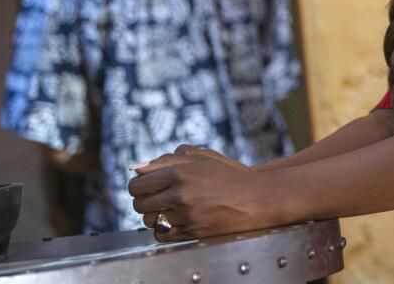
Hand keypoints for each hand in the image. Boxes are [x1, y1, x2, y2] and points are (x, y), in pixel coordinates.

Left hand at [129, 150, 267, 240]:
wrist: (256, 198)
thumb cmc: (230, 175)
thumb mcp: (203, 158)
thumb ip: (169, 159)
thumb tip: (138, 168)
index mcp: (180, 172)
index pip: (138, 183)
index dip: (137, 185)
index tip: (144, 186)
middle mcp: (180, 193)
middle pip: (139, 202)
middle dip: (144, 200)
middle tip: (155, 198)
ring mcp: (186, 214)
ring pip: (148, 220)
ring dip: (153, 215)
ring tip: (167, 209)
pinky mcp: (191, 231)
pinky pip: (161, 234)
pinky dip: (163, 229)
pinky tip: (174, 220)